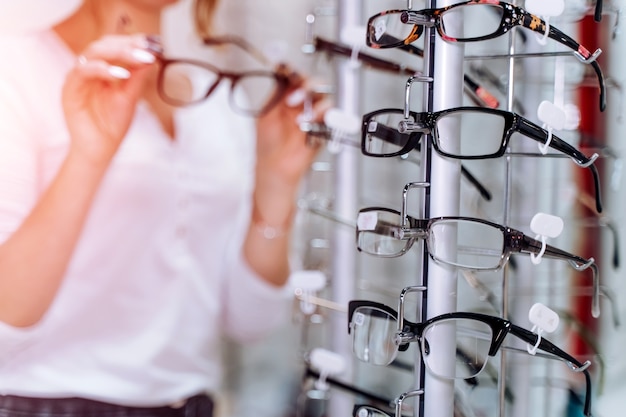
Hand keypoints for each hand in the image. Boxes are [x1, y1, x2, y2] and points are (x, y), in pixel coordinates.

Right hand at [61, 34, 159, 164]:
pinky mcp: (69, 89)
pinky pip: (82, 71)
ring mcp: (78, 78)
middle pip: (103, 45)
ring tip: (136, 58)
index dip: (132, 42)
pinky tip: (120, 74)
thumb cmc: (112, 125)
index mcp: (102, 70)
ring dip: (116, 52)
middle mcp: (88, 70)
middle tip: (146, 48)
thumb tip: (150, 57)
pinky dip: (101, 69)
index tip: (152, 43)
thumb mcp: (130, 98)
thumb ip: (138, 77)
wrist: (100, 150)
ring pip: (92, 53)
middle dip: (126, 44)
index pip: (115, 47)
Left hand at [255, 72, 330, 191]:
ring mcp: (314, 116)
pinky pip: (331, 118)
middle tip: (293, 100)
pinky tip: (309, 125)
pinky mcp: (323, 129)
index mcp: (288, 98)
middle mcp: (303, 105)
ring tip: (301, 120)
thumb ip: (276, 94)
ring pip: (325, 99)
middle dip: (307, 87)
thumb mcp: (266, 114)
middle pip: (314, 85)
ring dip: (314, 106)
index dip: (294, 72)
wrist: (275, 167)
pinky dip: (323, 118)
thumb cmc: (267, 144)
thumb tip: (282, 73)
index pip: (296, 78)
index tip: (289, 71)